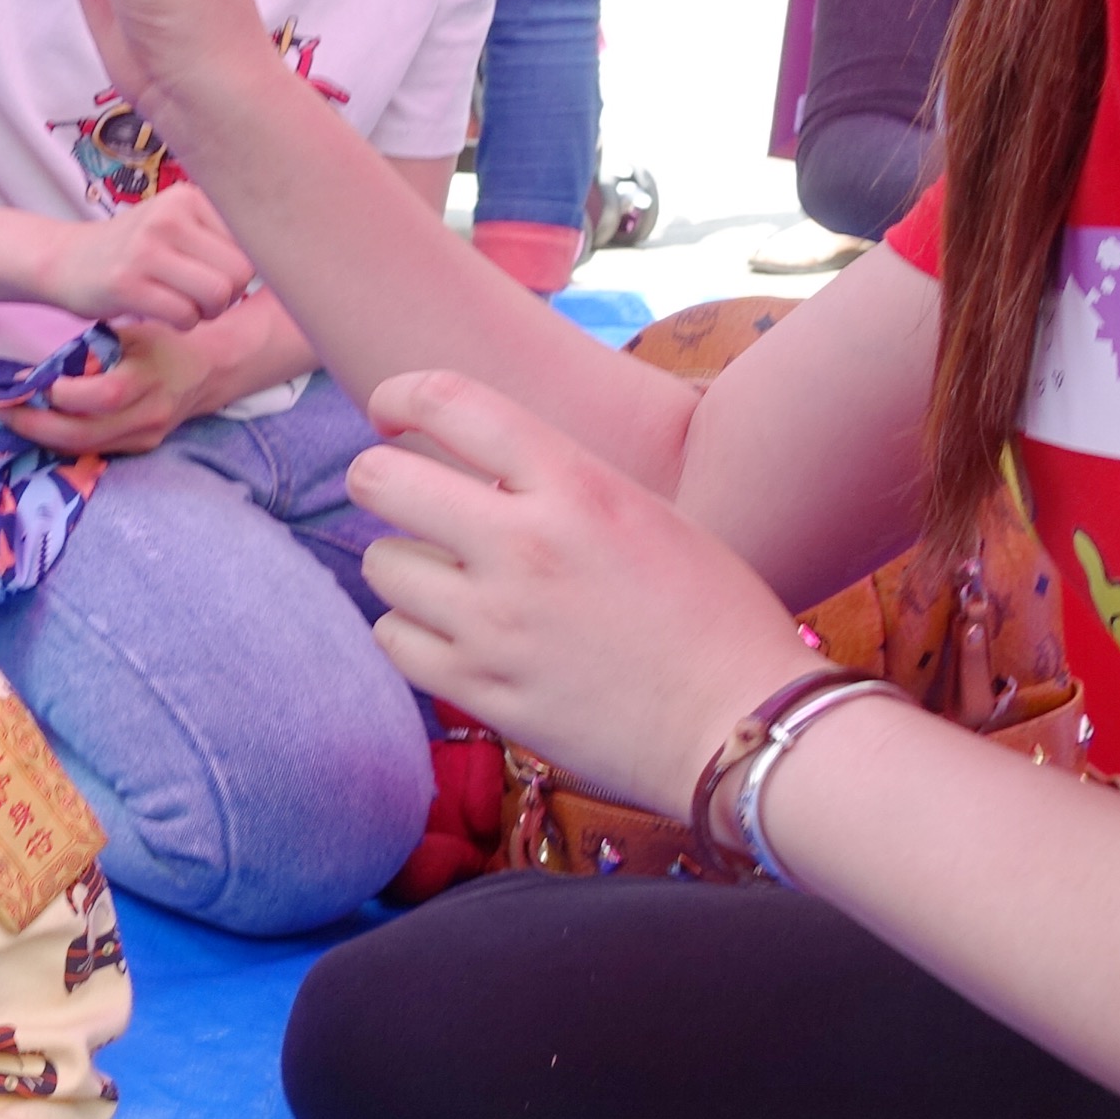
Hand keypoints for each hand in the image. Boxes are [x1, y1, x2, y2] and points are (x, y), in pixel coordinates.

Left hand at [0, 321, 215, 457]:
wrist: (206, 372)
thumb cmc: (161, 343)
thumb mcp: (130, 333)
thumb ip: (91, 352)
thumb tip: (38, 371)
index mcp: (149, 378)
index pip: (105, 395)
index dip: (63, 393)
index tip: (27, 380)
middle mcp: (148, 415)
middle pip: (85, 433)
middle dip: (35, 425)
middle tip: (0, 410)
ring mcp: (144, 438)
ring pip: (83, 448)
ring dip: (41, 436)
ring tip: (9, 418)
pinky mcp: (138, 449)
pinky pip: (92, 451)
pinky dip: (60, 441)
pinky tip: (37, 426)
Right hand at [37, 183, 252, 325]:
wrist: (66, 261)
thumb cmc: (135, 250)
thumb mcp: (176, 224)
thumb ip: (221, 234)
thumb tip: (287, 261)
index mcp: (189, 197)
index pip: (252, 244)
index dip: (241, 272)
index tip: (212, 275)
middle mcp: (170, 217)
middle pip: (241, 273)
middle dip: (229, 296)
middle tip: (200, 298)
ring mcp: (146, 249)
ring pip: (219, 296)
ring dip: (207, 313)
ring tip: (185, 306)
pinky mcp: (127, 283)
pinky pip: (185, 317)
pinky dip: (182, 325)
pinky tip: (162, 314)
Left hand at [345, 369, 823, 815]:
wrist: (742, 722)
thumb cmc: (713, 617)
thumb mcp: (646, 515)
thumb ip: (561, 485)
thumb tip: (482, 469)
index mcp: (577, 485)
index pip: (450, 402)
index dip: (400, 396)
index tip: (391, 414)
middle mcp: (525, 544)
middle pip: (381, 479)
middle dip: (377, 479)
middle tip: (400, 496)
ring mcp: (495, 622)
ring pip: (381, 563)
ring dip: (403, 565)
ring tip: (447, 578)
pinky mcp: (482, 690)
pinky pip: (393, 638)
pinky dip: (410, 631)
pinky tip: (448, 633)